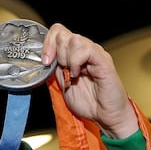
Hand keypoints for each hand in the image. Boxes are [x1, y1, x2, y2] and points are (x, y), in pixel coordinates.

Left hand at [41, 23, 138, 138]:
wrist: (106, 116)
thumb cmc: (90, 103)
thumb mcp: (63, 85)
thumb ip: (55, 70)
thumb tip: (44, 60)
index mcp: (75, 54)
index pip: (58, 33)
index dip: (47, 43)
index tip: (45, 61)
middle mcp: (85, 51)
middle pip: (63, 34)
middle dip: (55, 52)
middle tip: (62, 70)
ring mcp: (95, 54)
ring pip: (74, 39)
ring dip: (66, 58)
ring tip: (72, 73)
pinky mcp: (103, 60)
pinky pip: (86, 49)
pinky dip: (76, 62)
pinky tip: (78, 74)